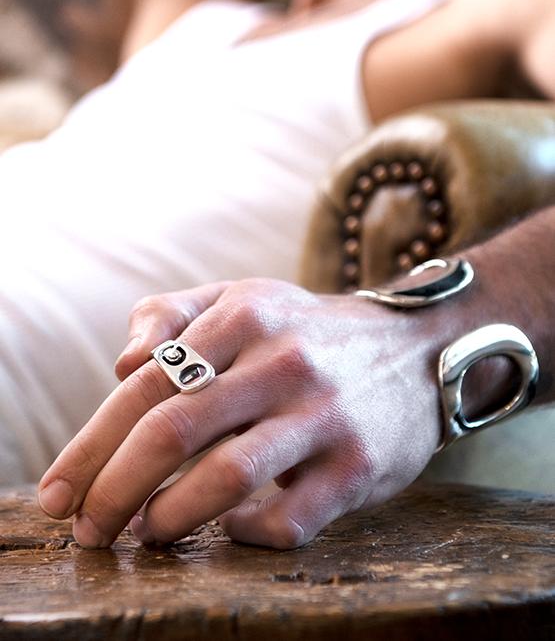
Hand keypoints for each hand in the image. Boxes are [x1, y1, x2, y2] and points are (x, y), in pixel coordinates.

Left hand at [38, 278, 442, 548]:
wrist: (416, 350)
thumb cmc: (305, 332)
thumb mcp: (243, 297)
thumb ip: (172, 314)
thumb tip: (121, 367)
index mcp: (244, 314)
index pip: (145, 382)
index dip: (91, 444)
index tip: (60, 492)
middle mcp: (283, 359)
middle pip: (172, 431)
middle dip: (113, 489)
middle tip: (88, 530)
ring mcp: (323, 413)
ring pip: (225, 478)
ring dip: (168, 518)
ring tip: (144, 532)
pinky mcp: (358, 465)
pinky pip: (287, 520)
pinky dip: (243, 536)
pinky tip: (228, 533)